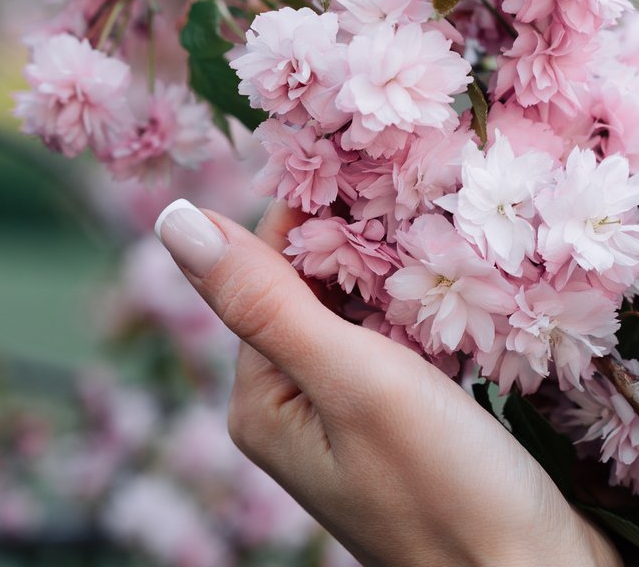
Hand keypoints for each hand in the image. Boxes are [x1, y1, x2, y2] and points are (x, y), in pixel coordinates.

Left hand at [155, 200, 620, 566]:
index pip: (267, 267)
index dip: (314, 205)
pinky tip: (465, 279)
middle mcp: (295, 408)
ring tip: (451, 213)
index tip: (372, 149)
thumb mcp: (354, 383)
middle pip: (314, 286)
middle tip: (424, 176)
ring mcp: (352, 420)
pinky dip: (429, 306)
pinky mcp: (407, 426)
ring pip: (365, 311)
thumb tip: (173, 216)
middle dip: (365, 232)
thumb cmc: (448, 489)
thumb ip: (268, 302)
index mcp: (262, 399)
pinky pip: (404, 342)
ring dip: (402, 266)